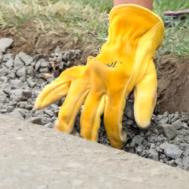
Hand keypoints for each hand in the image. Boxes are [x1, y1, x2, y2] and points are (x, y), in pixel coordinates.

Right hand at [35, 4, 164, 147]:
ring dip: (65, 122)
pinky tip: (39, 105)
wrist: (129, 38)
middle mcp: (98, 82)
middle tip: (89, 150)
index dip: (114, 135)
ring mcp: (85, 76)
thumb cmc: (140, 61)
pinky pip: (61, 82)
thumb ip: (145, 101)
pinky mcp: (78, 71)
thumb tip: (143, 126)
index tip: (117, 145)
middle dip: (88, 135)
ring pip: (70, 102)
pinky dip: (49, 93)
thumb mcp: (150, 79)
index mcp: (117, 86)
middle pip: (88, 115)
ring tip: (61, 137)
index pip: (112, 117)